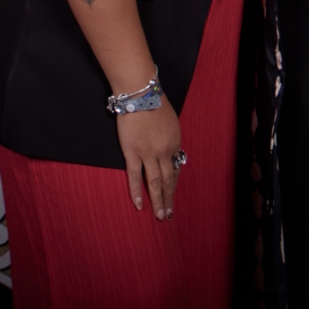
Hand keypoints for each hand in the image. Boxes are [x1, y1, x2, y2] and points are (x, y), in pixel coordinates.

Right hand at [116, 99, 181, 220]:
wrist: (141, 93)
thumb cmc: (155, 102)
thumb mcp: (171, 122)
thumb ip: (170, 138)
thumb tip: (168, 151)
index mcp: (175, 143)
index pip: (176, 168)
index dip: (174, 183)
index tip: (173, 195)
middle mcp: (165, 151)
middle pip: (169, 180)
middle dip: (169, 198)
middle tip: (169, 214)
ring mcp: (148, 154)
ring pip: (155, 183)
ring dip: (159, 201)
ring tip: (160, 216)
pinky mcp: (132, 153)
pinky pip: (135, 176)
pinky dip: (137, 192)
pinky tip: (140, 205)